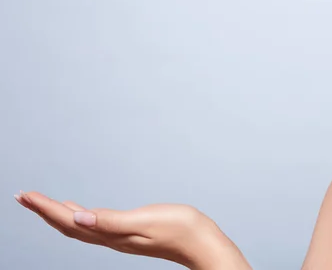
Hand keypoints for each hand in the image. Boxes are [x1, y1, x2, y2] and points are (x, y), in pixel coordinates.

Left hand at [15, 191, 251, 269]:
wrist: (201, 242)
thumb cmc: (179, 229)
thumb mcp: (144, 221)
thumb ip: (110, 221)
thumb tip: (76, 217)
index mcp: (110, 234)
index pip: (69, 221)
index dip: (45, 208)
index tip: (25, 195)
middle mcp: (110, 238)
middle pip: (68, 226)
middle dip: (44, 211)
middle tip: (23, 196)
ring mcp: (119, 237)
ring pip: (79, 226)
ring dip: (58, 214)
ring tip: (42, 203)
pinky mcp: (128, 233)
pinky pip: (93, 225)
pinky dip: (79, 216)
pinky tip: (79, 210)